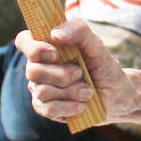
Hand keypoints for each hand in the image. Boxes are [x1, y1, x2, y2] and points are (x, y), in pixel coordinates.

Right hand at [15, 20, 134, 122]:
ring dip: (70, 91)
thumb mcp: (97, 45)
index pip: (24, 41)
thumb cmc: (103, 66)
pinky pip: (48, 109)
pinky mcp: (46, 109)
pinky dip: (68, 106)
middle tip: (80, 73)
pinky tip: (82, 104)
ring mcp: (40, 89)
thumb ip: (79, 31)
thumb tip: (55, 34)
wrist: (116, 94)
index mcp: (47, 47)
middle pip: (32, 70)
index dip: (34, 47)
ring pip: (42, 91)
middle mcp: (39, 67)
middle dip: (60, 74)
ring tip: (88, 91)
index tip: (55, 53)